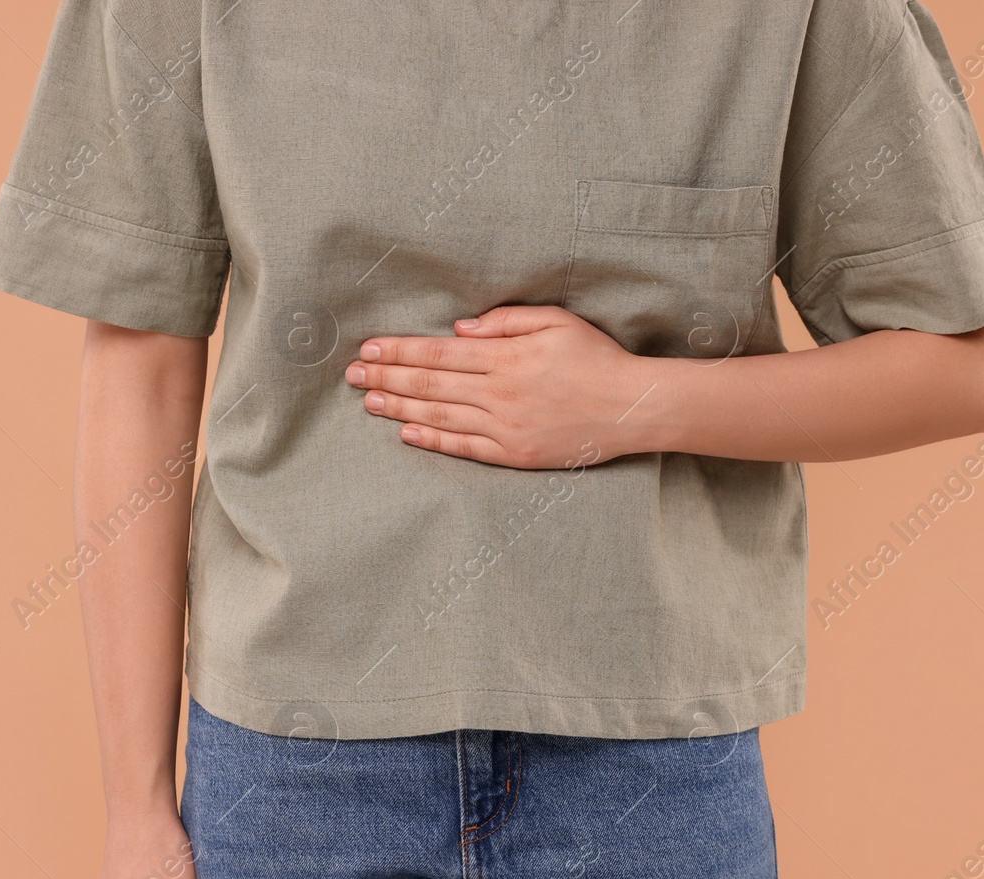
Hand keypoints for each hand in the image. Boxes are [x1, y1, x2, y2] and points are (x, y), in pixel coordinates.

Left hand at [345, 305, 648, 468]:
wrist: (631, 407)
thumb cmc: (596, 358)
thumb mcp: (555, 321)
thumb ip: (506, 321)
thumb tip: (460, 327)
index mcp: (505, 357)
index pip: (438, 351)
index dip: (399, 350)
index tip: (369, 347)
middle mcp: (498, 392)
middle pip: (430, 382)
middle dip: (386, 376)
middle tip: (352, 373)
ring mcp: (505, 426)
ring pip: (439, 414)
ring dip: (399, 406)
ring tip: (368, 399)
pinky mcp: (514, 454)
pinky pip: (464, 448)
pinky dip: (432, 439)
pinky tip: (406, 431)